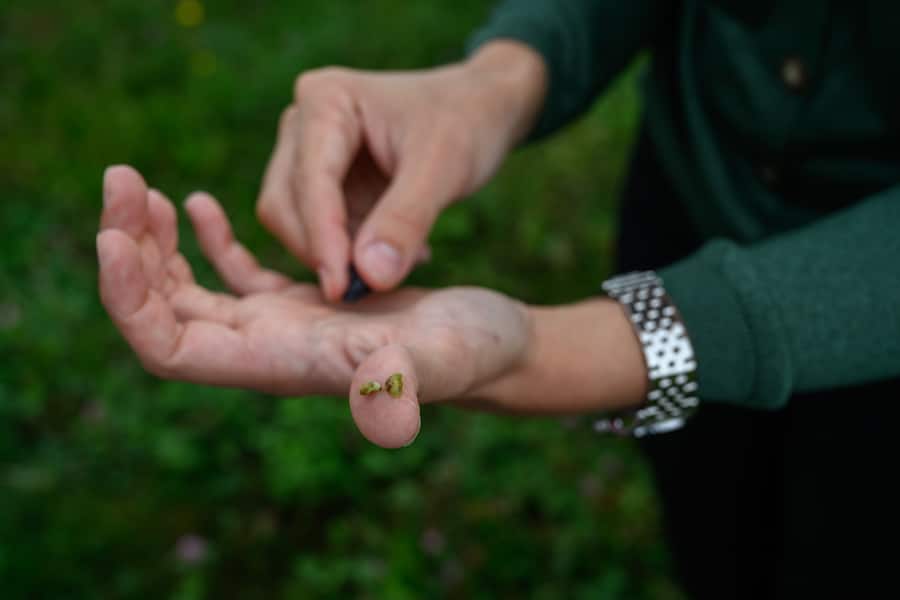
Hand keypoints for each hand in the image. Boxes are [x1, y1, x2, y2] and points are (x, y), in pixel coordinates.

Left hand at [98, 166, 530, 447]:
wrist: (493, 344)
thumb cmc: (474, 353)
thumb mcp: (443, 357)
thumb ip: (402, 375)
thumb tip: (376, 391)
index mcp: (280, 363)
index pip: (170, 350)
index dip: (130, 301)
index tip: (113, 237)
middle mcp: (268, 349)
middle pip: (164, 313)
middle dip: (129, 253)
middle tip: (119, 180)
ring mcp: (282, 326)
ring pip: (191, 292)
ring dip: (155, 244)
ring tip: (138, 187)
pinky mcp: (304, 301)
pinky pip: (235, 275)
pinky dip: (207, 240)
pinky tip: (197, 203)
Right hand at [256, 41, 546, 299]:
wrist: (480, 108)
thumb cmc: (464, 123)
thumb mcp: (443, 168)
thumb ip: (405, 220)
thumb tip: (369, 276)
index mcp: (325, 100)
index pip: (310, 181)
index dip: (323, 239)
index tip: (343, 289)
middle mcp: (302, 124)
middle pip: (284, 204)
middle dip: (322, 251)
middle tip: (372, 288)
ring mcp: (307, 154)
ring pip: (293, 223)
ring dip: (335, 256)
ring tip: (399, 262)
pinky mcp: (323, 184)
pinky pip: (317, 231)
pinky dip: (348, 253)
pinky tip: (397, 253)